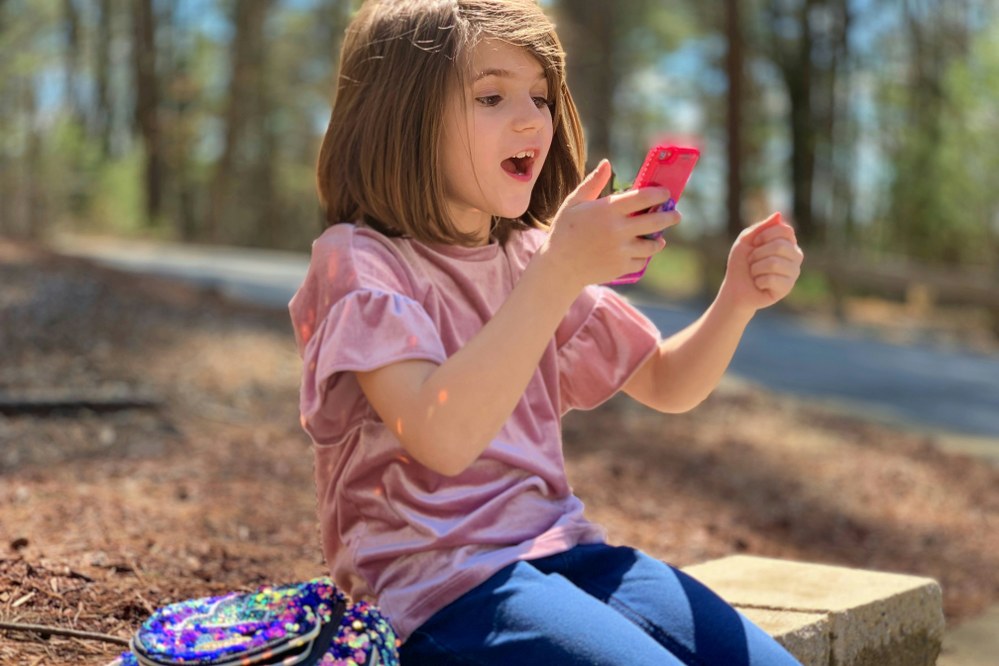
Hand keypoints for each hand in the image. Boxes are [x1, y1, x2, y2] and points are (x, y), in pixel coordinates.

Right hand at [540, 159, 680, 288]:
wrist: (558, 266)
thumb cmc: (564, 231)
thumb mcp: (574, 202)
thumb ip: (593, 183)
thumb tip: (606, 163)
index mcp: (608, 210)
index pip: (644, 197)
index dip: (659, 194)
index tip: (665, 193)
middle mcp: (618, 230)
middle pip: (656, 221)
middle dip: (670, 216)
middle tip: (675, 215)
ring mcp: (621, 250)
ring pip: (652, 244)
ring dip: (659, 240)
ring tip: (660, 237)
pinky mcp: (621, 267)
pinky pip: (641, 261)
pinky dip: (643, 257)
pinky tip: (642, 252)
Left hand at [721, 212, 802, 312]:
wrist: (735, 289)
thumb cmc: (741, 264)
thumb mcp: (745, 241)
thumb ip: (760, 227)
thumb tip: (779, 215)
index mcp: (787, 242)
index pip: (786, 230)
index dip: (766, 235)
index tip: (754, 243)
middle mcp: (795, 256)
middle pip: (780, 246)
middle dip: (758, 254)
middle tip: (752, 261)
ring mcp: (793, 272)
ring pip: (774, 263)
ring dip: (756, 268)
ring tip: (755, 273)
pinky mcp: (787, 288)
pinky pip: (771, 279)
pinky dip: (758, 281)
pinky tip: (759, 284)